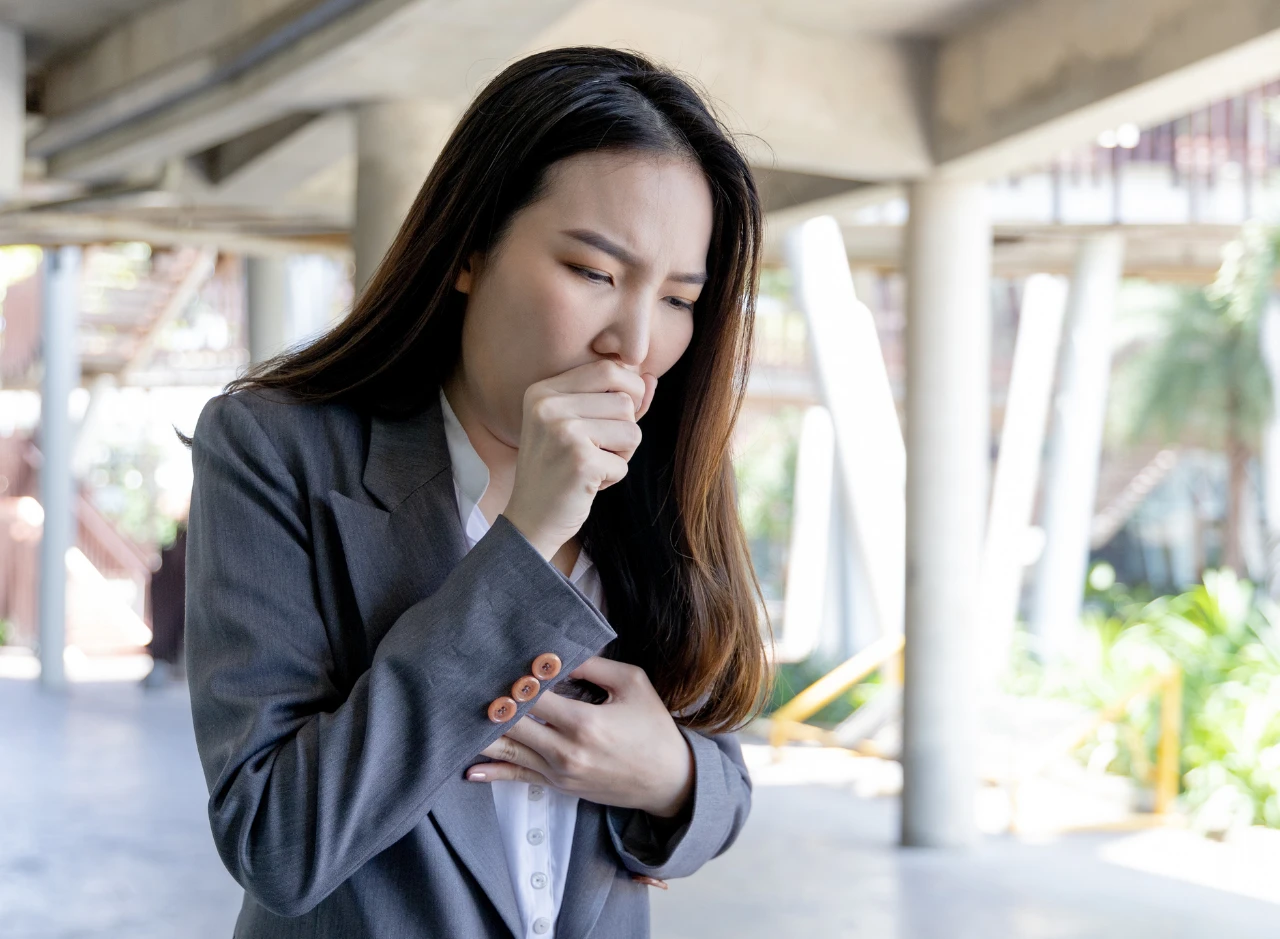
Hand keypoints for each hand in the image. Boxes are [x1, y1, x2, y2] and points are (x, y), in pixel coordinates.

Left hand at [466, 656, 694, 818]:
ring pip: (509, 750)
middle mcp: (566, 751)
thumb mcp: (633, 684)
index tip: (498, 662)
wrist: (669, 781)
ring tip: (455, 718)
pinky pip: (518, 778)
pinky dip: (493, 773)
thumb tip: (557, 655)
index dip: (515, 679)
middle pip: (513, 724)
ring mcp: (559, 773)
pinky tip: (469, 769)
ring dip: (482, 734)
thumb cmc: (653, 728)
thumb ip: (594, 666)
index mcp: (584, 723)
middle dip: (491, 703)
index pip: (534, 696)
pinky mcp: (558, 786)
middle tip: (465, 683)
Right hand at [502, 360, 657, 560]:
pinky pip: (624, 463)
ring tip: (592, 465)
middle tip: (599, 449)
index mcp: (544, 390)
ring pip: (631, 431)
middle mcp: (549, 406)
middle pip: (625, 401)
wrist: (530, 518)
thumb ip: (614, 399)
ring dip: (622, 454)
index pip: (608, 368)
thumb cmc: (559, 470)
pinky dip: (613, 477)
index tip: (615, 418)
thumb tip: (652, 376)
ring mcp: (563, 432)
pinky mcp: (580, 461)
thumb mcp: (580, 425)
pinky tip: (587, 483)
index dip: (628, 391)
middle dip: (625, 429)